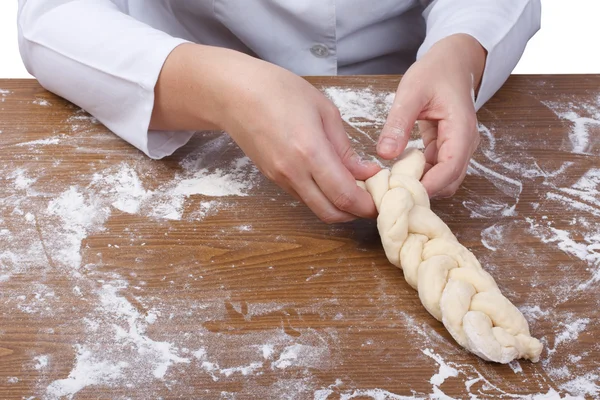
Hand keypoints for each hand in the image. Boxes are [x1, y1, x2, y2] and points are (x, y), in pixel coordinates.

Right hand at [152, 44, 379, 222]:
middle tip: (371, 201)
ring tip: (355, 189)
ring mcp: (280, 179)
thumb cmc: (280, 91)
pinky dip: (322, 197)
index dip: (367, 205)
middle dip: (355, 214)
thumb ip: (345, 148)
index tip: (381, 201)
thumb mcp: (324, 111)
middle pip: (330, 213)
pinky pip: (303, 197)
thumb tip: (366, 172)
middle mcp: (294, 173)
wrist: (234, 94)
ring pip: (316, 208)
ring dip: (338, 207)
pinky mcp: (273, 179)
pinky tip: (331, 181)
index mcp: (310, 152)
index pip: (345, 195)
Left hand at [377, 34, 486, 196]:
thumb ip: (398, 123)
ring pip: (443, 180)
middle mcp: (465, 143)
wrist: (452, 62)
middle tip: (392, 191)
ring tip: (393, 183)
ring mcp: (458, 148)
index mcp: (461, 129)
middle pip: (449, 182)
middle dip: (423, 190)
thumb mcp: (411, 92)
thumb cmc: (435, 72)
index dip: (427, 185)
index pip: (450, 169)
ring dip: (421, 184)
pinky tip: (399, 172)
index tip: (401, 192)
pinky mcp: (447, 148)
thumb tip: (384, 154)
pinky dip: (420, 175)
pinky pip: (436, 170)